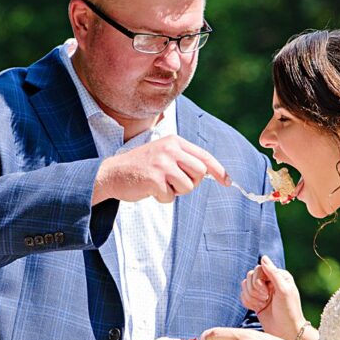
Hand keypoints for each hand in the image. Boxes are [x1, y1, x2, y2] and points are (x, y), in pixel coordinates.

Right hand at [92, 135, 229, 204]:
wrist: (112, 173)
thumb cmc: (140, 167)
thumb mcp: (163, 155)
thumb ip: (184, 159)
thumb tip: (211, 172)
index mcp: (174, 141)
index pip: (204, 156)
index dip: (218, 170)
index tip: (227, 181)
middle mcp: (170, 149)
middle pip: (200, 172)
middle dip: (191, 183)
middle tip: (174, 183)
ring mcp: (162, 163)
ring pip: (188, 186)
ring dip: (175, 191)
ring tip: (160, 184)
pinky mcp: (154, 178)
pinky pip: (170, 196)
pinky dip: (162, 198)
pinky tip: (150, 189)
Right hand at [241, 256, 306, 339]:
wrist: (286, 331)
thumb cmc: (288, 311)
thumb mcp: (283, 291)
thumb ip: (273, 273)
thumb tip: (263, 257)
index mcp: (279, 276)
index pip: (259, 269)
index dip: (258, 281)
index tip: (267, 294)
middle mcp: (270, 281)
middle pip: (250, 276)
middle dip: (254, 290)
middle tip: (265, 300)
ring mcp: (262, 291)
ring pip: (244, 285)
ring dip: (251, 297)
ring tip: (262, 305)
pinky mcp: (255, 300)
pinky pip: (242, 295)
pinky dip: (247, 302)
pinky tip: (257, 308)